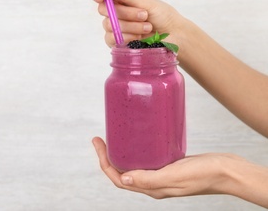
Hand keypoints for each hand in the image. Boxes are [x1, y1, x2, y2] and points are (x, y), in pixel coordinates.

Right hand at [91, 0, 186, 46]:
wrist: (174, 36)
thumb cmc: (163, 16)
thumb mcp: (146, 2)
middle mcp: (115, 12)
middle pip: (104, 10)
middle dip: (125, 12)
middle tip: (144, 14)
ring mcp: (115, 28)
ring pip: (109, 25)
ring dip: (131, 26)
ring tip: (148, 27)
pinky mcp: (117, 42)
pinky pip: (111, 39)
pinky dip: (127, 37)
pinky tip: (139, 38)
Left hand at [92, 137, 240, 198]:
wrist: (227, 171)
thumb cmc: (204, 175)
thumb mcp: (173, 176)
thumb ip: (148, 178)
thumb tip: (124, 179)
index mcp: (152, 188)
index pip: (119, 179)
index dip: (104, 162)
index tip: (98, 143)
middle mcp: (154, 183)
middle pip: (123, 171)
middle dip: (109, 157)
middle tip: (102, 139)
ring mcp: (161, 174)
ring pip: (134, 165)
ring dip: (122, 153)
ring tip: (116, 138)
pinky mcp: (169, 165)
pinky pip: (148, 159)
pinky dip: (138, 150)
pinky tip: (139, 138)